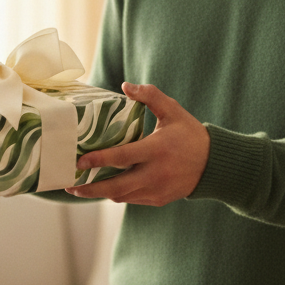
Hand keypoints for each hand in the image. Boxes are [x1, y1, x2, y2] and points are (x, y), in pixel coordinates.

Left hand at [66, 82, 210, 205]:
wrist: (214, 165)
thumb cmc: (190, 134)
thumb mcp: (173, 111)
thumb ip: (150, 96)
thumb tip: (125, 85)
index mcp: (157, 150)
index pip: (122, 157)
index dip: (99, 160)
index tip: (79, 161)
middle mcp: (155, 173)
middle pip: (116, 186)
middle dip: (90, 188)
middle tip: (69, 185)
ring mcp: (156, 189)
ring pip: (121, 196)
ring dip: (100, 192)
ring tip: (82, 186)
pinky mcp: (158, 200)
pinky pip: (131, 199)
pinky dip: (117, 193)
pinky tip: (105, 187)